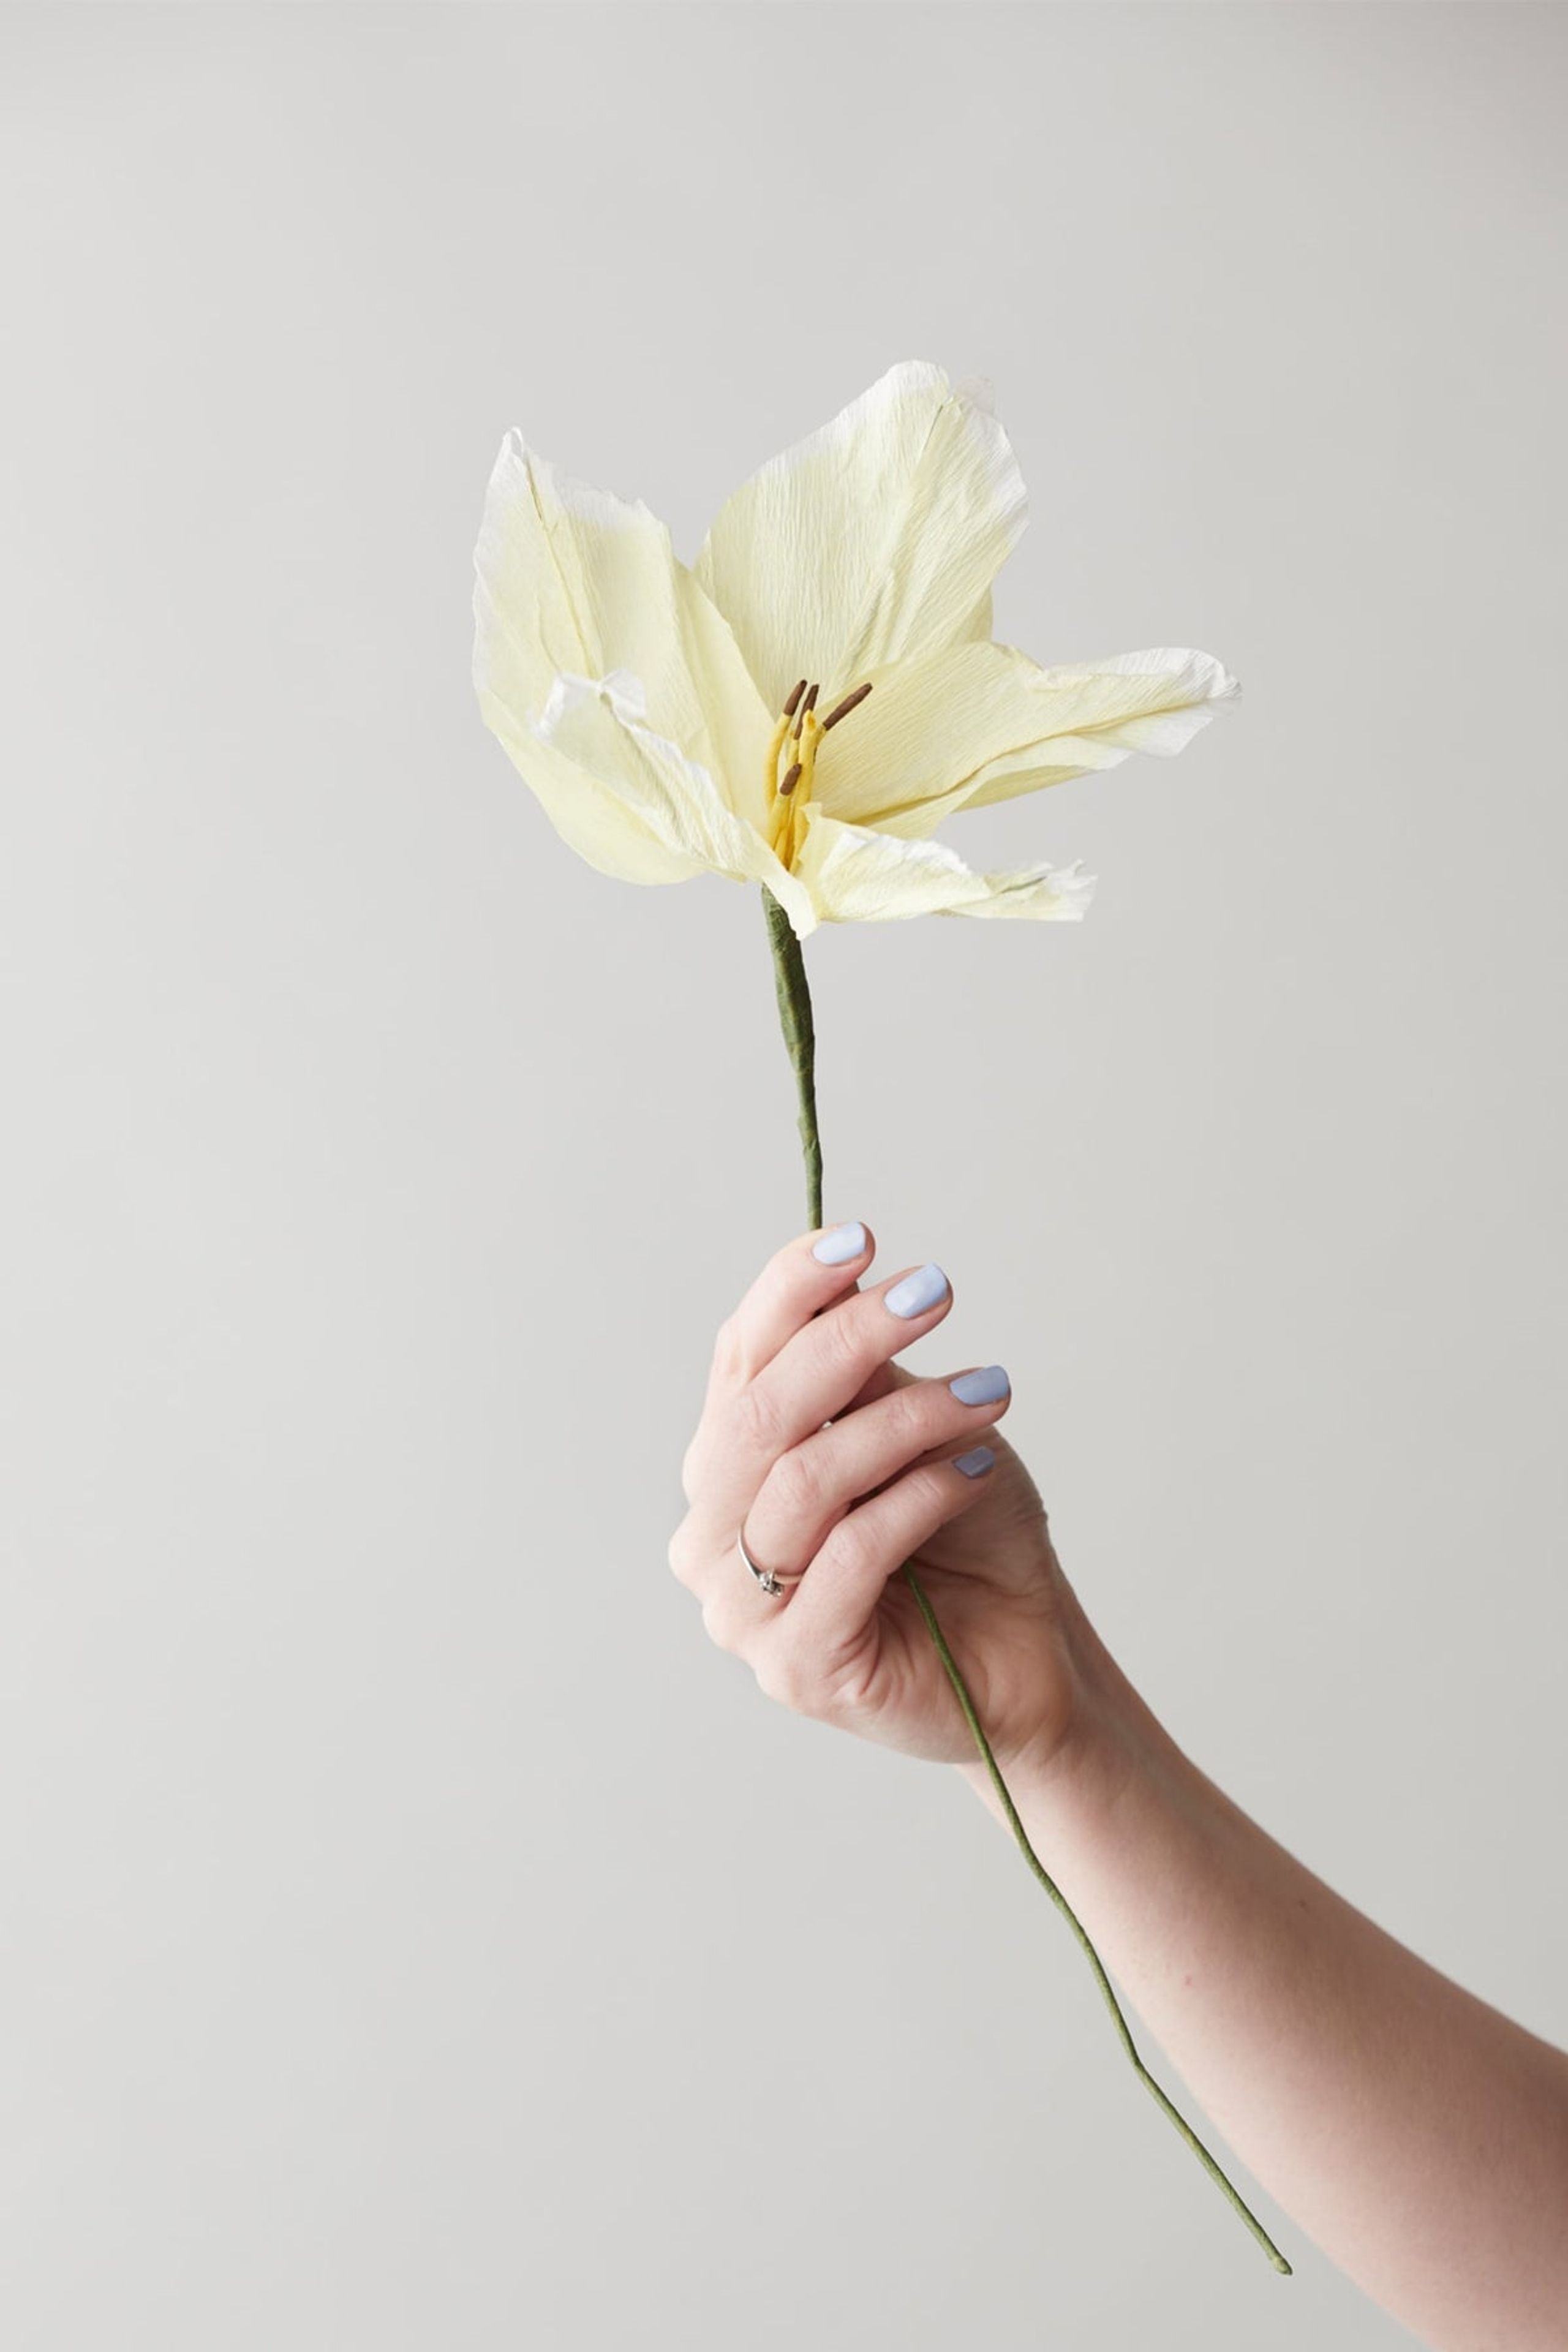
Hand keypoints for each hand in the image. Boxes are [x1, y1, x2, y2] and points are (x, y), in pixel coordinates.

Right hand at [668, 1220, 1085, 1778]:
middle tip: (933, 1292)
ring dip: (905, 1421)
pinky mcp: (796, 1668)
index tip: (862, 1238)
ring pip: (806, 1481)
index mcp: (724, 1468)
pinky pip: (850, 1556)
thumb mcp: (912, 1432)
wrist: (1023, 1658)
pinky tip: (976, 1471)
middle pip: (762, 1414)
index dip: (790, 1291)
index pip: (738, 1360)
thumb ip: (860, 1377)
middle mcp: (709, 1538)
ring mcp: (741, 1612)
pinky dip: (918, 1500)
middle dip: (848, 1340)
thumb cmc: (961, 1535)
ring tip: (987, 1390)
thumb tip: (842, 1281)